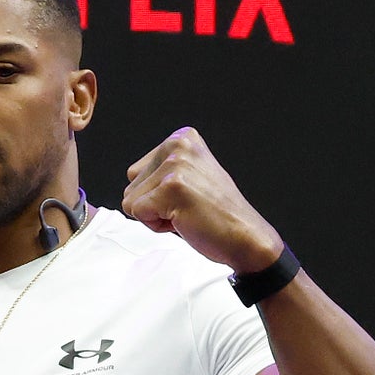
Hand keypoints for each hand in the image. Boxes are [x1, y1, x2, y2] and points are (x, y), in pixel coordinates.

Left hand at [123, 127, 284, 273]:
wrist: (245, 237)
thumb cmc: (216, 213)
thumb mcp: (190, 175)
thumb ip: (162, 168)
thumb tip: (131, 175)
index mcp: (182, 138)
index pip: (135, 172)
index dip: (155, 193)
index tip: (185, 196)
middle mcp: (178, 145)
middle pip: (130, 185)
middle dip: (153, 204)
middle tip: (186, 207)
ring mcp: (175, 165)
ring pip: (130, 200)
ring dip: (155, 215)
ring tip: (186, 212)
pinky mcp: (171, 187)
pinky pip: (136, 212)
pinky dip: (155, 225)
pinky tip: (184, 220)